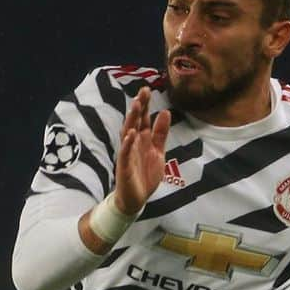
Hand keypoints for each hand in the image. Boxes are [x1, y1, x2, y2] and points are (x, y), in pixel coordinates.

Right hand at [114, 86, 170, 214]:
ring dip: (132, 120)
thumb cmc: (145, 175)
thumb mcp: (158, 151)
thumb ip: (161, 133)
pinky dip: (127, 144)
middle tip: (143, 91)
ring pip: (128, 134)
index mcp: (142, 140)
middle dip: (139, 107)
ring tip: (136, 106)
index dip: (145, 105)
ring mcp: (128, 155)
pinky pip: (125, 154)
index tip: (147, 90)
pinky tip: (131, 134)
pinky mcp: (124, 167)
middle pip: (135, 122)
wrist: (136, 199)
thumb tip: (165, 112)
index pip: (143, 119)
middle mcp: (134, 144)